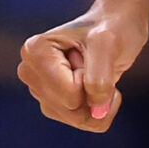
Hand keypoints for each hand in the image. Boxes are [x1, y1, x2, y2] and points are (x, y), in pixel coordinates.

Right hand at [19, 0, 148, 132]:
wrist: (117, 24)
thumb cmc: (111, 27)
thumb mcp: (108, 43)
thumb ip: (99, 78)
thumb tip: (97, 112)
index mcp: (35, 52)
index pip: (70, 92)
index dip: (90, 77)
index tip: (90, 52)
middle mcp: (31, 73)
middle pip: (70, 109)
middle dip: (94, 91)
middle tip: (97, 62)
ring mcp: (41, 90)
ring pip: (76, 119)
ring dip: (99, 100)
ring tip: (99, 71)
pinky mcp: (54, 103)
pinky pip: (84, 123)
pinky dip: (101, 110)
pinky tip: (102, 87)